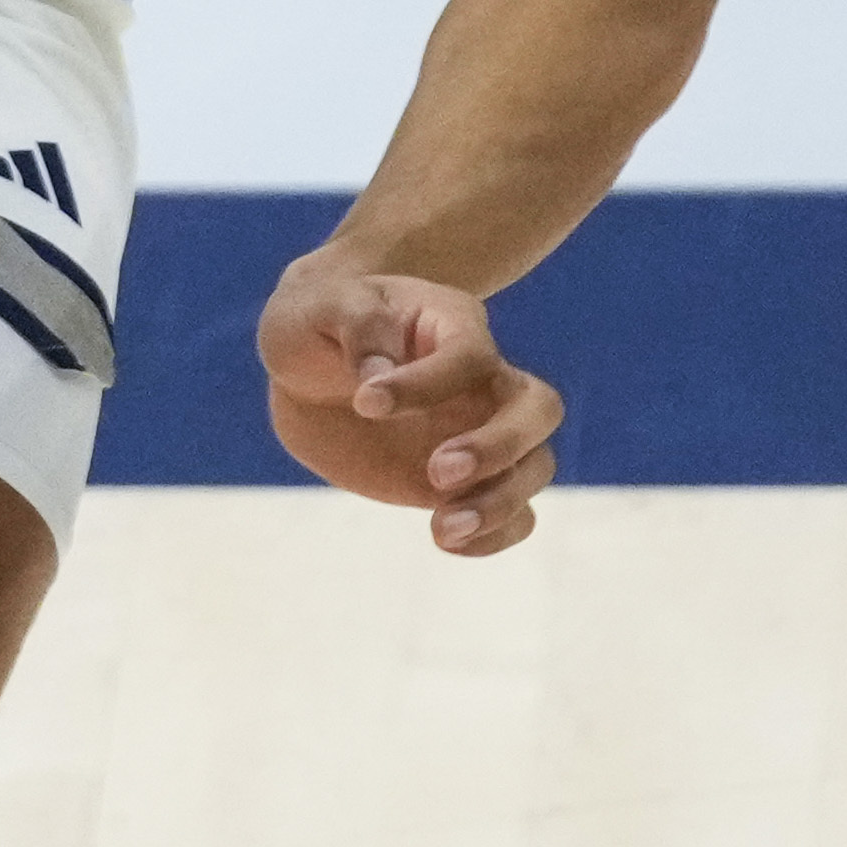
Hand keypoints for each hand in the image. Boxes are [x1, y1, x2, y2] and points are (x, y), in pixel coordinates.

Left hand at [256, 254, 563, 554]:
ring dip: (501, 502)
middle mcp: (484, 381)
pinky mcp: (469, 481)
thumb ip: (357, 326)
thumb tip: (378, 373)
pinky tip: (447, 541)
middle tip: (437, 471)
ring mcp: (481, 432)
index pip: (470, 355)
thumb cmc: (319, 322)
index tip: (364, 403)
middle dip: (499, 446)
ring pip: (535, 466)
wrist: (308, 369)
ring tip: (442, 528)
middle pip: (537, 409)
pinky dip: (497, 534)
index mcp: (453, 324)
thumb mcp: (321, 305)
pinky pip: (516, 512)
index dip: (427, 384)